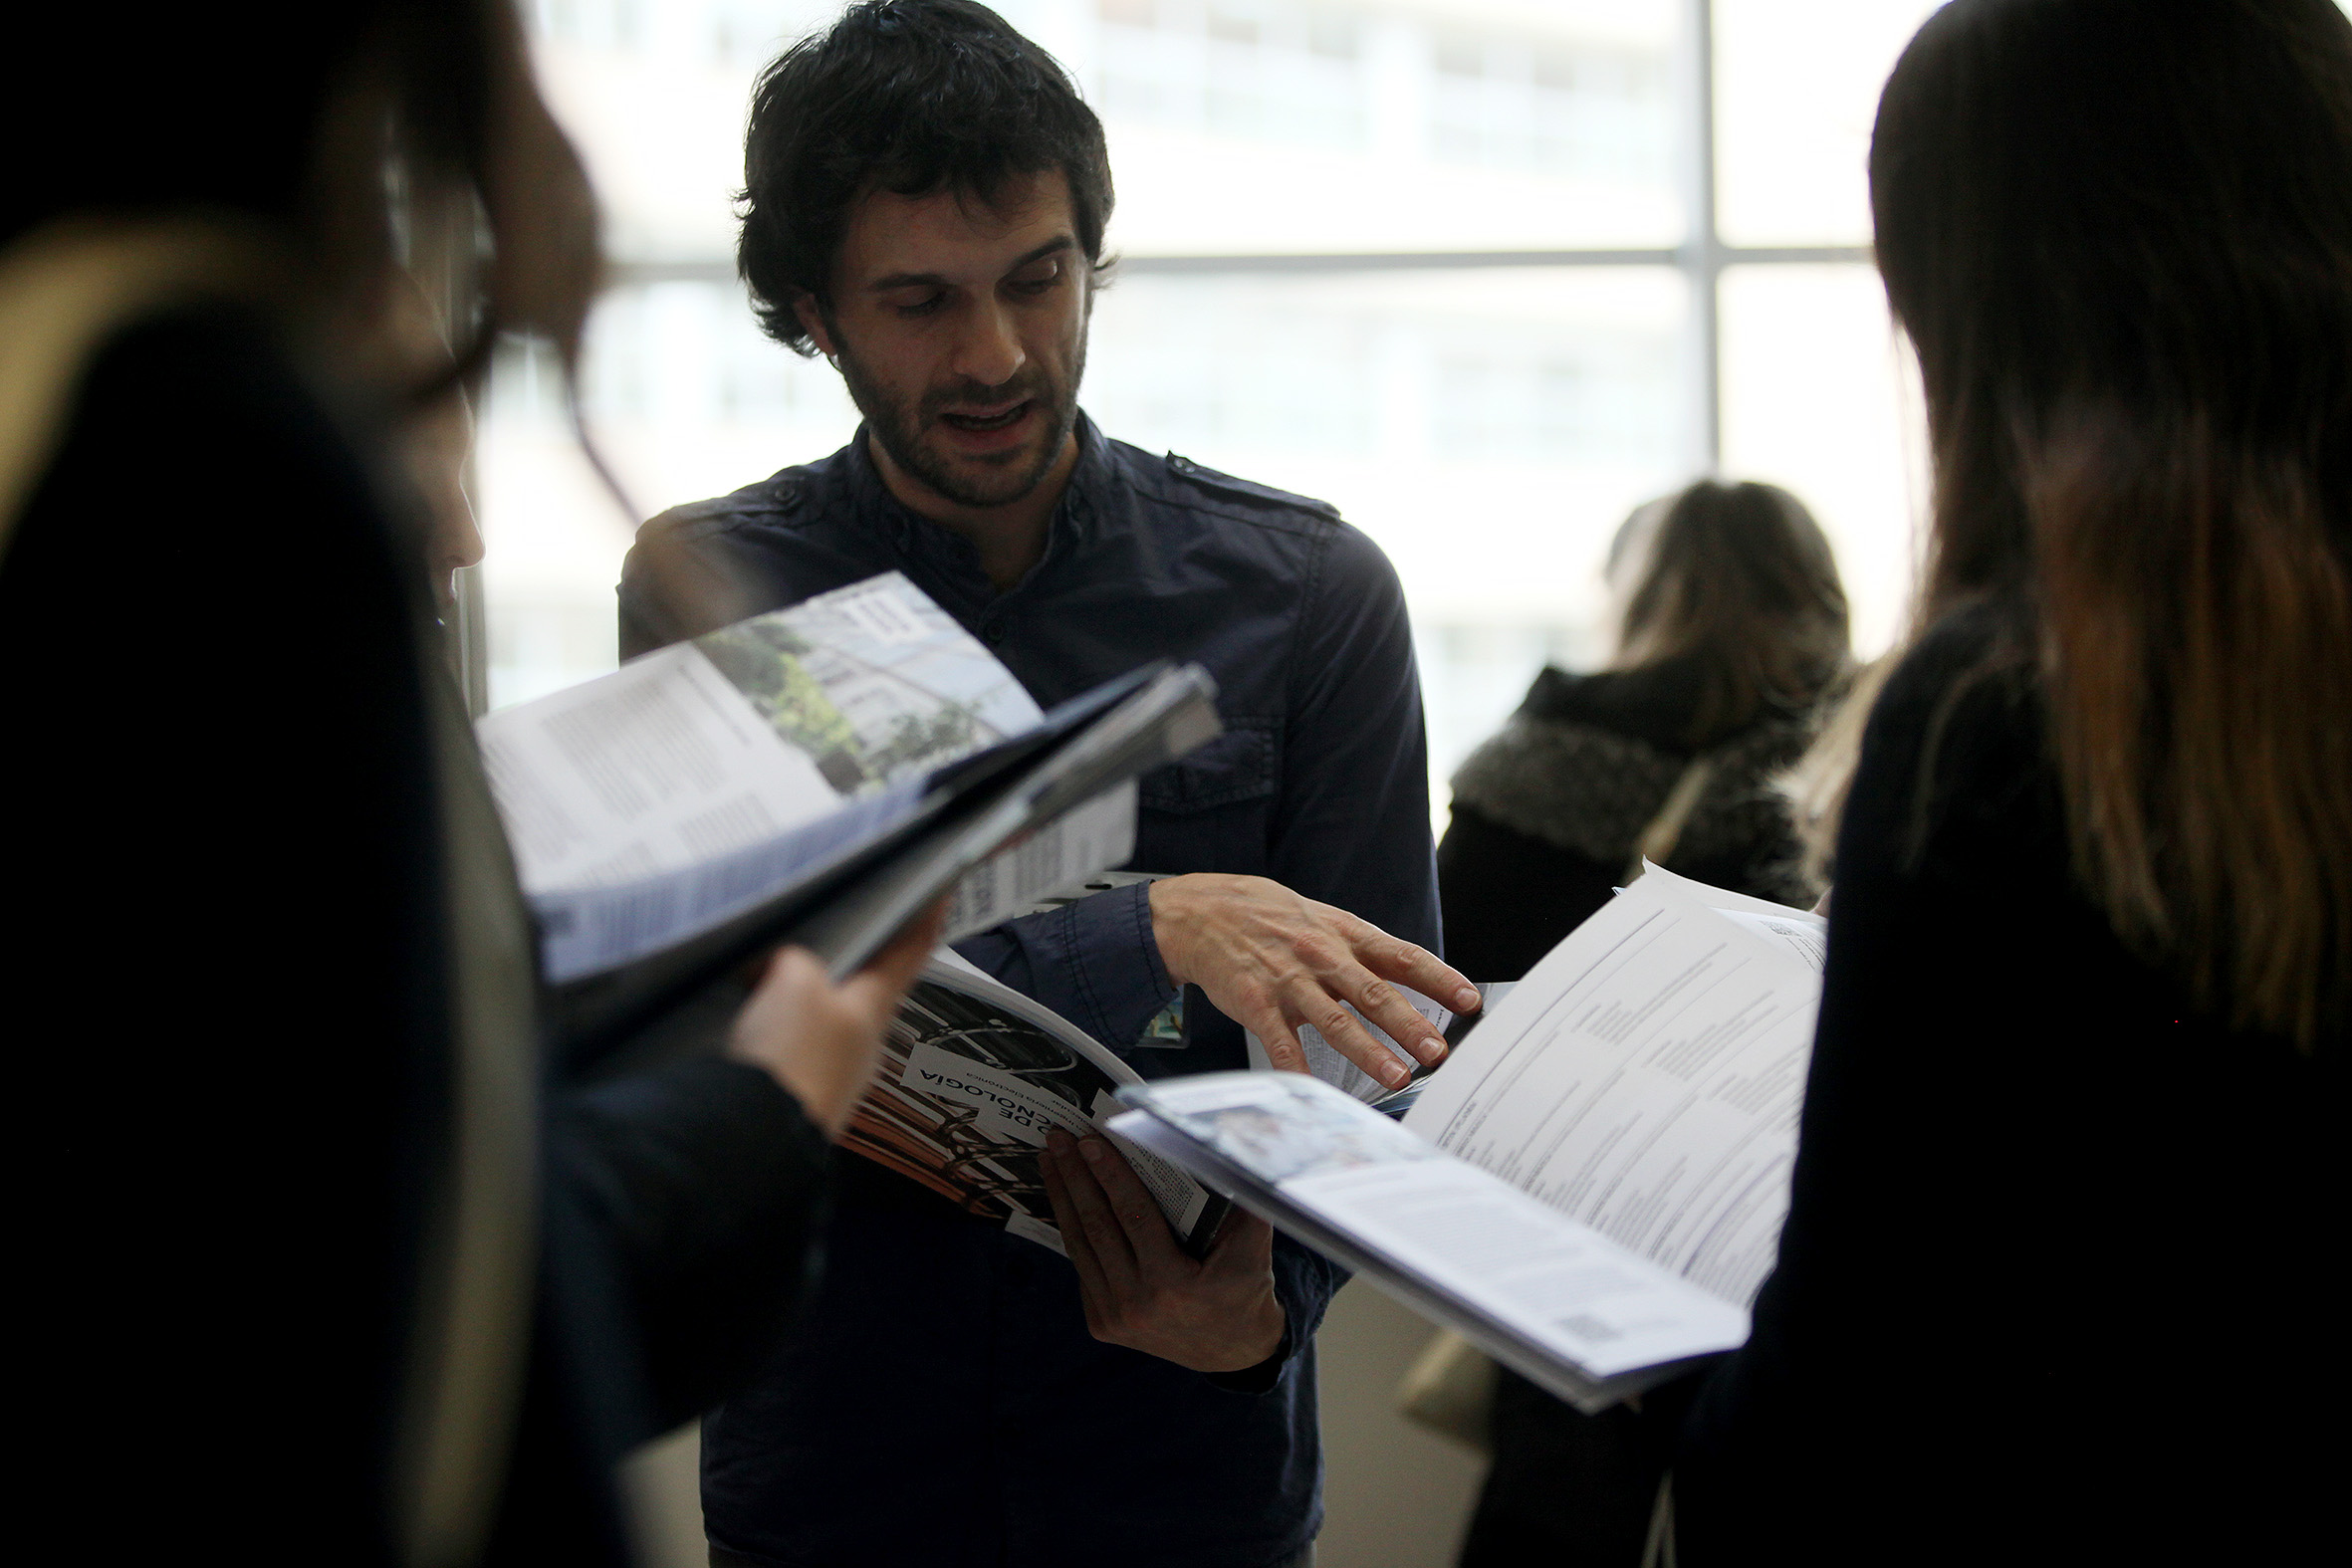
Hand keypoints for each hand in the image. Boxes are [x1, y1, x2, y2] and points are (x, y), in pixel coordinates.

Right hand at [726, 902, 942, 1137]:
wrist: (748, 1145)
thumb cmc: (787, 1066)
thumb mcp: (796, 983)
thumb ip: (799, 961)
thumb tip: (783, 967)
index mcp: (872, 1011)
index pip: (909, 953)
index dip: (925, 917)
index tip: (941, 890)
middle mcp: (858, 1046)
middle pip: (865, 986)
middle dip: (856, 954)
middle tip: (849, 921)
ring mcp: (827, 1074)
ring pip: (822, 1017)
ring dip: (805, 991)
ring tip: (778, 964)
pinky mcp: (792, 1094)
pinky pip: (789, 1046)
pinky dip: (776, 1024)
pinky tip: (750, 1019)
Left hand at [1040, 1131, 1285, 1373]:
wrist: (1233, 1353)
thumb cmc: (1245, 1291)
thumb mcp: (1253, 1247)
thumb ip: (1243, 1199)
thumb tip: (1226, 1146)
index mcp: (1172, 1284)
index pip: (1134, 1216)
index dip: (1110, 1175)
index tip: (1090, 1141)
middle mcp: (1136, 1304)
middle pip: (1096, 1226)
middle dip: (1074, 1176)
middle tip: (1059, 1138)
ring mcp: (1114, 1318)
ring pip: (1080, 1246)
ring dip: (1063, 1198)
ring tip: (1051, 1160)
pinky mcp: (1101, 1324)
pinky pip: (1083, 1267)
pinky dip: (1073, 1230)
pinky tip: (1065, 1197)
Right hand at [1148, 874, 1478, 1090]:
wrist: (1202, 911)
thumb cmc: (1270, 919)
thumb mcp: (1322, 920)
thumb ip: (1362, 952)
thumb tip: (1413, 981)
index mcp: (1345, 935)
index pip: (1401, 956)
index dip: (1439, 978)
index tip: (1470, 1000)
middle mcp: (1321, 955)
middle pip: (1373, 992)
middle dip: (1409, 1024)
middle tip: (1438, 1052)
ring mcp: (1288, 980)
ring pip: (1334, 1019)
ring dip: (1368, 1051)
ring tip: (1397, 1077)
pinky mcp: (1255, 1002)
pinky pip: (1279, 1041)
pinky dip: (1296, 1067)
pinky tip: (1313, 1089)